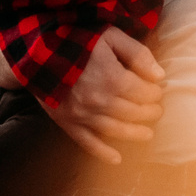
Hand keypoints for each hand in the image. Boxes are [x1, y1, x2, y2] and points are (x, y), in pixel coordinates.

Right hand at [42, 26, 164, 161]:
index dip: (155, 92)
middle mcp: (100, 101)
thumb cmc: (76, 38)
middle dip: (150, 113)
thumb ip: (137, 54)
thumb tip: (160, 76)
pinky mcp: (67, 122)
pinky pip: (88, 142)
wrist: (35, 50)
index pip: (145, 93)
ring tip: (147, 134)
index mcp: (113, 78)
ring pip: (116, 131)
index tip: (157, 90)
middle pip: (134, 113)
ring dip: (135, 134)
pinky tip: (117, 159)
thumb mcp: (110, 36)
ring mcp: (83, 115)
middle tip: (156, 111)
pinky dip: (103, 153)